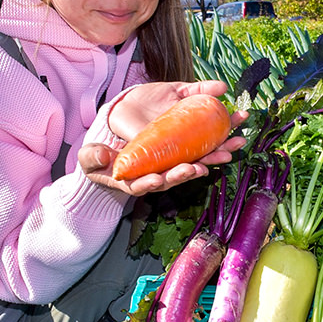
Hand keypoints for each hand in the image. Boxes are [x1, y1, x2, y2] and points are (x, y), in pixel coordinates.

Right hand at [78, 80, 247, 195]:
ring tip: (229, 149)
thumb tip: (102, 156)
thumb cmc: (100, 161)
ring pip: (195, 163)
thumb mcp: (91, 159)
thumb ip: (94, 158)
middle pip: (175, 176)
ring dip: (214, 156)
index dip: (154, 183)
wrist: (114, 151)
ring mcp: (171, 165)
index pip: (146, 185)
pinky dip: (217, 143)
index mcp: (136, 181)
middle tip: (199, 167)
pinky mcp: (180, 152)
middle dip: (188, 172)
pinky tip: (231, 137)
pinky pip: (201, 149)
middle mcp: (158, 176)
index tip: (158, 179)